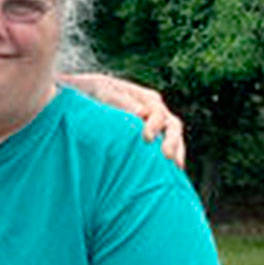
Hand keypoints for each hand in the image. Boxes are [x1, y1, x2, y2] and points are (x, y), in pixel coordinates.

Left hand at [62, 73, 185, 167]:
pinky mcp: (150, 137)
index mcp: (146, 98)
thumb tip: (141, 113)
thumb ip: (120, 101)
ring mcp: (155, 125)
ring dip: (176, 152)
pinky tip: (170, 172)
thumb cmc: (94, 92)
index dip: (154, 125)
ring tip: (176, 169)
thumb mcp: (102, 92)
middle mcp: (155, 111)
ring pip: (173, 137)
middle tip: (166, 157)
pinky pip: (165, 147)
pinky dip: (170, 157)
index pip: (157, 112)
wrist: (87, 96)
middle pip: (172, 125)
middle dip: (172, 142)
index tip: (147, 138)